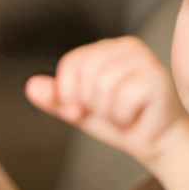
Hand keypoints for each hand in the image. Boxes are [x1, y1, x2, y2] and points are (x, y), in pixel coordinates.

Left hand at [25, 36, 185, 165]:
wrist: (157, 142)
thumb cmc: (124, 122)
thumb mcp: (82, 111)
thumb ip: (57, 99)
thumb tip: (31, 87)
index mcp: (106, 49)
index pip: (70, 64)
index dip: (69, 93)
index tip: (84, 109)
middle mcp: (126, 47)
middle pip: (85, 74)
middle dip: (92, 103)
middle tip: (113, 111)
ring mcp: (144, 59)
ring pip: (102, 86)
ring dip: (110, 112)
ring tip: (126, 113)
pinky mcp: (156, 77)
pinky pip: (122, 99)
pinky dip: (124, 117)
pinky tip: (137, 114)